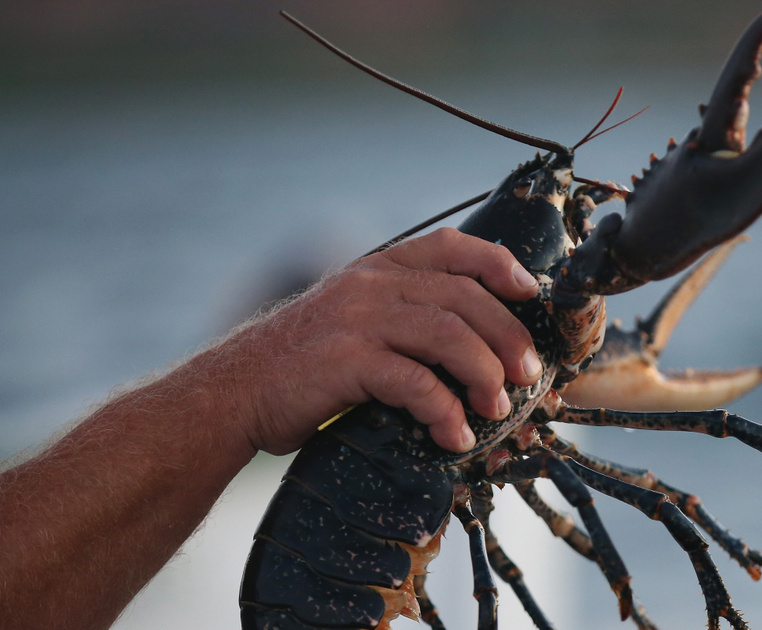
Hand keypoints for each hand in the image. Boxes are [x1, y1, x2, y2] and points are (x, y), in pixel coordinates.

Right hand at [208, 228, 542, 454]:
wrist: (232, 394)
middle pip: (464, 297)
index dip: (499, 264)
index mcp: (376, 268)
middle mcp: (370, 284)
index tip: (530, 292)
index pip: (451, 246)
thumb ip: (400, 316)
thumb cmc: (300, 367)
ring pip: (450, 335)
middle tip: (526, 374)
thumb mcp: (351, 321)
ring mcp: (358, 319)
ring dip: (483, 375)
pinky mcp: (346, 361)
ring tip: (496, 408)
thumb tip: (470, 343)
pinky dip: (445, 411)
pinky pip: (416, 383)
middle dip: (507, 336)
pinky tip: (454, 435)